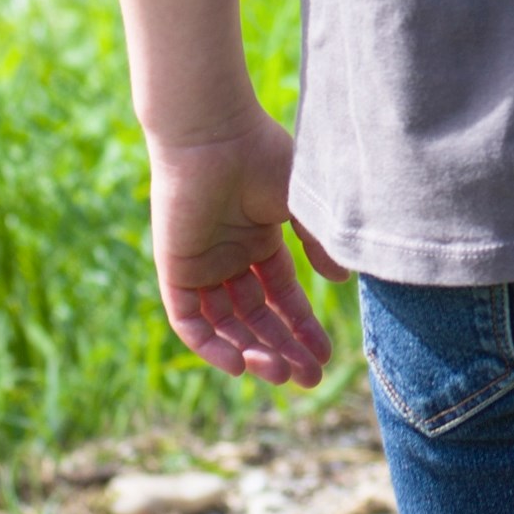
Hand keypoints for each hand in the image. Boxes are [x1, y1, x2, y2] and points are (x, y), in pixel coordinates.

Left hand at [145, 108, 342, 386]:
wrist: (215, 135)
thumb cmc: (262, 157)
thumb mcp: (302, 207)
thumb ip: (318, 245)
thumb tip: (339, 281)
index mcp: (258, 240)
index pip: (280, 297)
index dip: (301, 327)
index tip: (325, 355)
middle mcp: (228, 257)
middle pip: (255, 318)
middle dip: (282, 349)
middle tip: (307, 378)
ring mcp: (201, 265)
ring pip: (225, 325)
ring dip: (252, 352)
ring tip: (281, 372)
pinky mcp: (175, 269)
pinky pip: (190, 321)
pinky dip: (211, 345)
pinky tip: (240, 363)